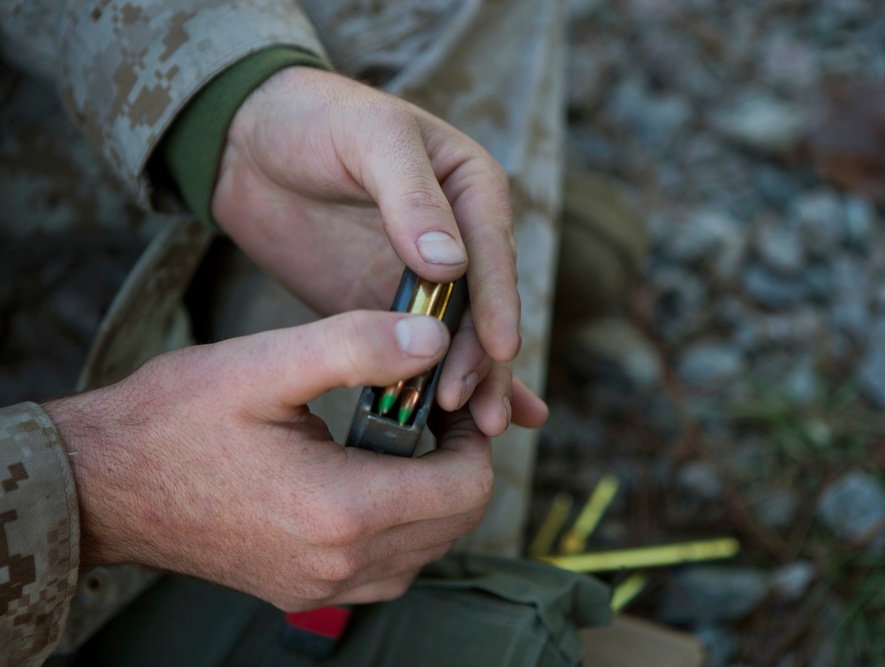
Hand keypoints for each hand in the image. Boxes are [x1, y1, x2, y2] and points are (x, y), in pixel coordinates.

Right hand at [44, 311, 534, 608]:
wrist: (103, 485)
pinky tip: (368, 479)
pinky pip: (388, 569)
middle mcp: (340, 566)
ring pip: (428, 548)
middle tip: (425, 410)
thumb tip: (435, 338)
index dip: (473, 436)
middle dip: (458, 462)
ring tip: (397, 439)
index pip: (468, 488)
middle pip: (457, 522)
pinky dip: (400, 526)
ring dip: (432, 494)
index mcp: (342, 511)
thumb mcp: (265, 364)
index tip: (446, 397)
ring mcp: (321, 588)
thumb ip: (357, 347)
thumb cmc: (175, 420)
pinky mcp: (303, 591)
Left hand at [212, 67, 546, 435]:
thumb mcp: (368, 138)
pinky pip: (422, 350)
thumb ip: (411, 196)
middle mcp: (460, 236)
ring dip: (475, 381)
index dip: (497, 301)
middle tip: (470, 406)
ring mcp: (427, 277)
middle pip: (484, 304)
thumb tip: (451, 263)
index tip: (499, 348)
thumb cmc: (313, 118)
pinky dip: (444, 384)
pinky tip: (476, 425)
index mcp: (470, 186)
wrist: (248, 143)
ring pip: (460, 336)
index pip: (493, 250)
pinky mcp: (388, 306)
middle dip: (482, 356)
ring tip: (482, 430)